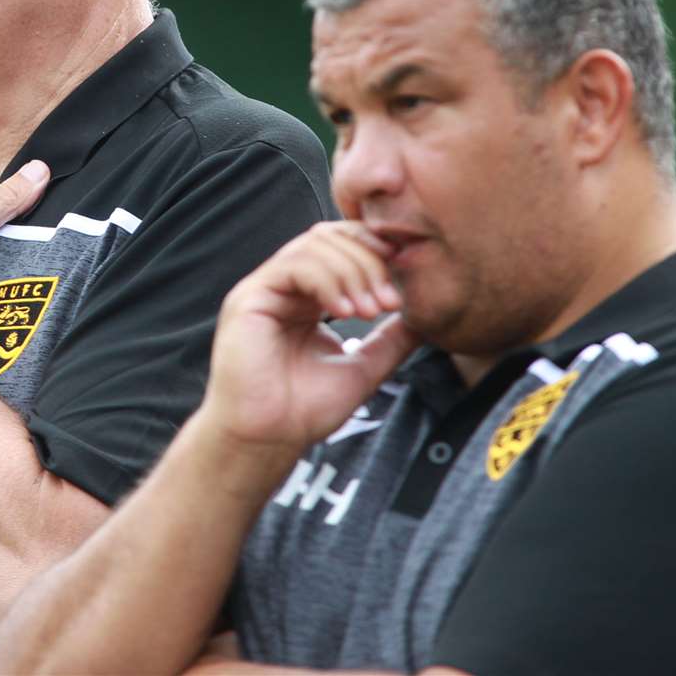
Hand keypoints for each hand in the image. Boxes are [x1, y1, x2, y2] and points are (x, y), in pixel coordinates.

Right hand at [201, 220, 421, 460]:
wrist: (269, 438)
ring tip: (369, 310)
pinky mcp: (249, 297)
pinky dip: (327, 281)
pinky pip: (294, 266)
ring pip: (314, 246)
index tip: (402, 286)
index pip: (341, 247)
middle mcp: (284, 285)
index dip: (374, 254)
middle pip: (330, 237)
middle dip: (368, 261)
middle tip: (389, 301)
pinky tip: (345, 311)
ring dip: (352, 271)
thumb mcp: (364, 365)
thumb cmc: (305, 409)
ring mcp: (265, 288)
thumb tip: (426, 315)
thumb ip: (391, 338)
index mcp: (307, 295)